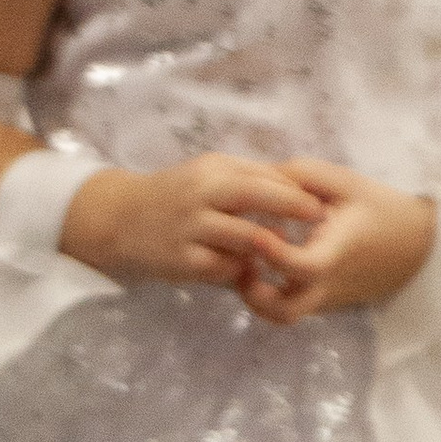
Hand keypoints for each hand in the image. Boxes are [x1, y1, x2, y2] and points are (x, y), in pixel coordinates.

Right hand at [58, 153, 324, 291]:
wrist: (118, 220)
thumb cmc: (174, 195)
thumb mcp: (207, 174)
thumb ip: (247, 178)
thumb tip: (297, 187)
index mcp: (211, 170)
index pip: (265, 175)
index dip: (298, 190)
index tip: (323, 203)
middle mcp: (201, 194)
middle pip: (259, 197)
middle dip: (295, 208)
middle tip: (321, 222)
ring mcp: (191, 228)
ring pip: (248, 238)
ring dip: (272, 246)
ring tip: (284, 251)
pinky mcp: (183, 261)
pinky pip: (227, 268)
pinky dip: (243, 270)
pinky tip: (247, 271)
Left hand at [236, 157, 435, 322]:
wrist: (418, 244)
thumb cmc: (380, 208)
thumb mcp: (345, 182)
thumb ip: (300, 174)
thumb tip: (256, 175)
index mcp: (337, 253)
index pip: (303, 267)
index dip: (274, 254)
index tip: (256, 233)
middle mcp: (328, 283)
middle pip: (285, 312)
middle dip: (253, 295)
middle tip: (242, 262)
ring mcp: (325, 297)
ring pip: (283, 316)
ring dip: (258, 298)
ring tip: (249, 266)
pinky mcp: (323, 301)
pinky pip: (291, 307)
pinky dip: (270, 293)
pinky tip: (263, 263)